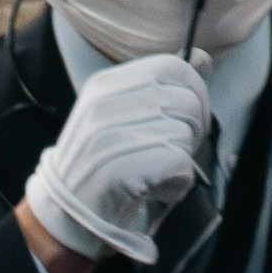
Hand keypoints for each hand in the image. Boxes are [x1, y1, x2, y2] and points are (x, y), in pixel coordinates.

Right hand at [21, 53, 220, 272]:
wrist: (68, 212)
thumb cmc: (102, 162)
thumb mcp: (122, 114)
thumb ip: (163, 87)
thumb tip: (203, 60)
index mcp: (103, 86)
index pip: (172, 66)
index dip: (195, 90)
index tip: (189, 116)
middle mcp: (104, 106)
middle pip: (186, 101)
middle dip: (194, 129)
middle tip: (174, 151)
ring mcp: (110, 137)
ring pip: (185, 134)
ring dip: (183, 159)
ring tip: (157, 171)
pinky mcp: (121, 171)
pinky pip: (179, 164)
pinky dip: (178, 182)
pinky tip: (156, 188)